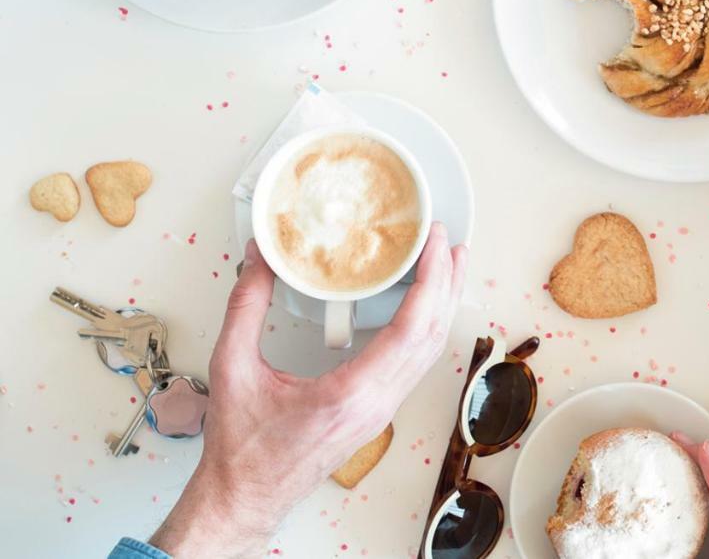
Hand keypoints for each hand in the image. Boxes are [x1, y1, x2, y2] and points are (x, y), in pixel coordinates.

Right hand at [150, 222, 467, 558]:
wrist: (245, 497)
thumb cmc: (242, 447)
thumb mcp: (231, 368)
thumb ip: (245, 308)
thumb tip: (257, 258)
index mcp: (351, 394)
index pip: (410, 329)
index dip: (429, 280)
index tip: (434, 243)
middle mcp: (377, 403)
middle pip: (431, 336)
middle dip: (445, 282)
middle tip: (447, 240)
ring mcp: (382, 410)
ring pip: (429, 351)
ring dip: (442, 304)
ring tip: (448, 263)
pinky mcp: (377, 411)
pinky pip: (415, 363)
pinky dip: (427, 326)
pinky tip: (425, 305)